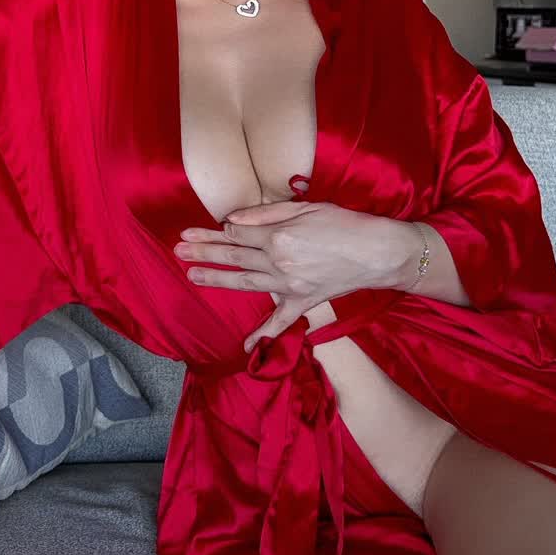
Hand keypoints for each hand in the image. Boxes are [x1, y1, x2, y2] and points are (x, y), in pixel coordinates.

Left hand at [173, 199, 423, 349]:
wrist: (377, 252)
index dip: (216, 230)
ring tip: (192, 275)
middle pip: (234, 255)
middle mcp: (278, 263)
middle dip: (204, 251)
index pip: (238, 233)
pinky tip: (245, 347)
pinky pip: (280, 322)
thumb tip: (233, 219)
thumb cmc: (344, 224)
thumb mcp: (305, 207)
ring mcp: (289, 287)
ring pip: (245, 283)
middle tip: (178, 249)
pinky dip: (263, 335)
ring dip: (216, 278)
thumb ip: (266, 213)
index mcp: (279, 236)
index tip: (197, 230)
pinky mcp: (303, 303)